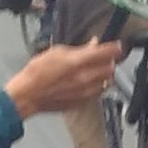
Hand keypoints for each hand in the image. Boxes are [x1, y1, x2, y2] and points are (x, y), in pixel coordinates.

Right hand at [4, 41, 120, 119]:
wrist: (28, 95)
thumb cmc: (37, 73)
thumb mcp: (56, 52)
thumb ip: (78, 49)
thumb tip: (92, 45)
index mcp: (78, 62)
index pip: (106, 53)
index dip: (115, 48)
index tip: (118, 46)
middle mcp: (85, 77)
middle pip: (110, 68)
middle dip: (110, 61)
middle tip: (106, 56)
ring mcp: (85, 92)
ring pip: (107, 81)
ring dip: (105, 74)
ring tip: (98, 69)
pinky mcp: (83, 102)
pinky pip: (98, 92)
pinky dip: (99, 85)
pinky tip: (91, 81)